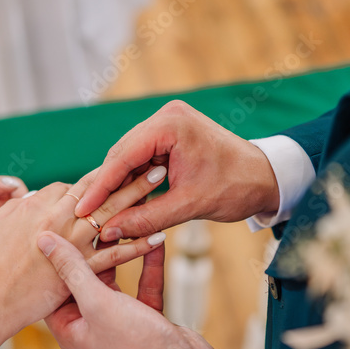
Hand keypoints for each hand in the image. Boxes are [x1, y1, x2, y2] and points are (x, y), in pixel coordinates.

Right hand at [0, 166, 168, 347]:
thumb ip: (13, 209)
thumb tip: (27, 198)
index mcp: (35, 205)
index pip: (74, 186)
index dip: (95, 183)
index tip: (114, 179)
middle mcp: (55, 218)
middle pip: (99, 189)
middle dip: (127, 172)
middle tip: (153, 159)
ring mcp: (69, 242)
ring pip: (112, 212)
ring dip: (140, 195)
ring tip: (162, 181)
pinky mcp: (78, 270)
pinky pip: (115, 254)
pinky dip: (137, 245)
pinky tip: (158, 236)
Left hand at [0, 172, 28, 269]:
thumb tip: (13, 184)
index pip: (10, 188)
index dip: (25, 195)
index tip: (36, 206)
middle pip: (12, 209)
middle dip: (27, 215)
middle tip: (43, 226)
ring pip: (6, 229)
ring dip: (19, 233)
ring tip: (35, 242)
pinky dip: (7, 250)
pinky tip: (19, 256)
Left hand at [40, 232, 215, 348]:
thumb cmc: (134, 343)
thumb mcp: (97, 301)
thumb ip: (72, 268)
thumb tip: (43, 239)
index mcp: (68, 327)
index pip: (52, 284)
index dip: (53, 255)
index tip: (56, 224)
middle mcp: (89, 324)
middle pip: (83, 278)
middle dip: (90, 249)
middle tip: (91, 217)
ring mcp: (117, 320)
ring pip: (114, 278)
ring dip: (121, 252)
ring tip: (122, 223)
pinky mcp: (143, 316)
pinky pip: (141, 283)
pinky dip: (148, 263)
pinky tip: (154, 239)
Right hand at [73, 100, 280, 241]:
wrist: (267, 178)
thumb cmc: (236, 187)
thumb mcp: (188, 206)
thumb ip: (146, 218)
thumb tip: (108, 231)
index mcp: (172, 125)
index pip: (124, 156)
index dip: (100, 186)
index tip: (81, 208)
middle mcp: (167, 116)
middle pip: (122, 153)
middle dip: (105, 185)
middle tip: (84, 214)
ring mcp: (169, 123)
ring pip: (130, 156)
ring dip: (117, 183)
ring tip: (99, 211)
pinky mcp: (172, 134)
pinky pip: (143, 158)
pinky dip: (133, 179)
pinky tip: (121, 201)